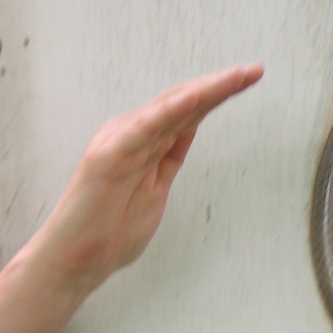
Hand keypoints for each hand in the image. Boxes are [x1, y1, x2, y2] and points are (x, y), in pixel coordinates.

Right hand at [0, 64, 264, 332]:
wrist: (77, 260)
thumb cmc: (111, 231)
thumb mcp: (156, 187)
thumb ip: (170, 156)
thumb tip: (190, 127)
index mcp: (143, 141)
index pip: (186, 111)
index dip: (217, 94)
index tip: (248, 80)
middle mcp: (132, 134)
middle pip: (182, 102)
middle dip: (220, 86)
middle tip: (254, 71)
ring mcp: (120, 142)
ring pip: (170, 107)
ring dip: (206, 90)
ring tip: (237, 77)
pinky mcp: (109, 156)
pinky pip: (145, 128)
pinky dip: (170, 110)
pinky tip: (195, 97)